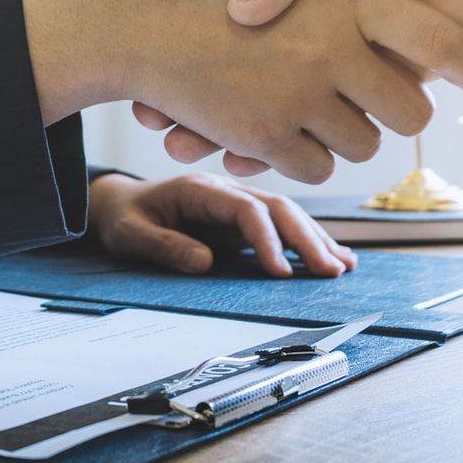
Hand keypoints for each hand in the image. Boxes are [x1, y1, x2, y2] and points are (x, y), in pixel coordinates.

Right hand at [22, 0, 462, 183]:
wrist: (116, 16)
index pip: (438, 40)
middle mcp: (331, 50)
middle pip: (409, 108)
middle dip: (402, 109)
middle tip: (388, 101)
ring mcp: (298, 100)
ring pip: (362, 143)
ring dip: (351, 134)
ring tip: (331, 115)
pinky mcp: (264, 140)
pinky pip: (316, 167)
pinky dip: (309, 158)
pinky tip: (292, 135)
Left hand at [87, 172, 352, 277]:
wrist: (120, 203)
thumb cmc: (124, 218)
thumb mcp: (130, 234)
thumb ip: (163, 246)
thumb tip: (204, 262)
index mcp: (200, 190)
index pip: (245, 209)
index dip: (267, 240)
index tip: (280, 273)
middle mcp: (226, 191)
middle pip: (277, 208)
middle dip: (307, 239)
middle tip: (330, 272)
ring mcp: (238, 201)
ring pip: (288, 215)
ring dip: (316, 239)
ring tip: (343, 267)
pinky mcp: (243, 217)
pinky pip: (282, 225)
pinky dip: (309, 240)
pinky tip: (334, 255)